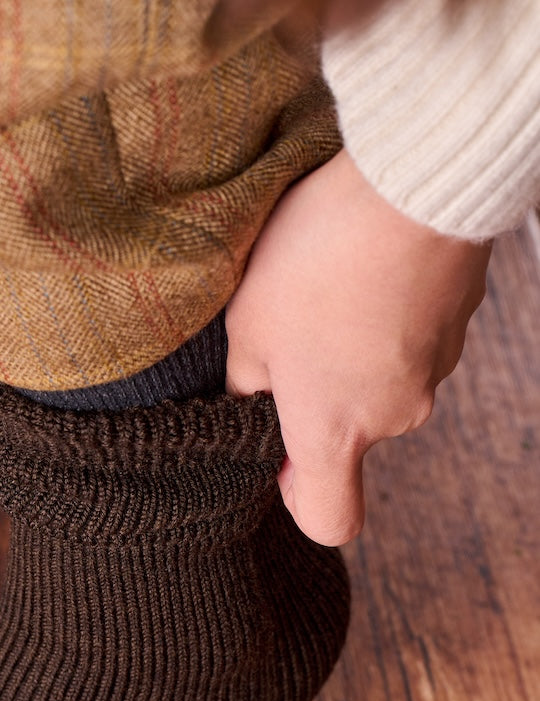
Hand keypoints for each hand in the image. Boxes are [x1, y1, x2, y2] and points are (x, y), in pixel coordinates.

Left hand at [225, 150, 490, 545]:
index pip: (329, 519)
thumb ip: (244, 385)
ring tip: (323, 286)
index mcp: (334, 432)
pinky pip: (406, 339)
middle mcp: (394, 416)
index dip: (296, 500)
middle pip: (348, 435)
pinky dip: (381, 316)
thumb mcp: (247, 326)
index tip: (276, 457)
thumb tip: (249, 404)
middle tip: (285, 330)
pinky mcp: (457, 323)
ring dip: (345, 349)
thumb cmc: (317, 260)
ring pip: (376, 380)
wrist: (415, 181)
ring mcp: (433, 369)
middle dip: (313, 393)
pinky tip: (359, 267)